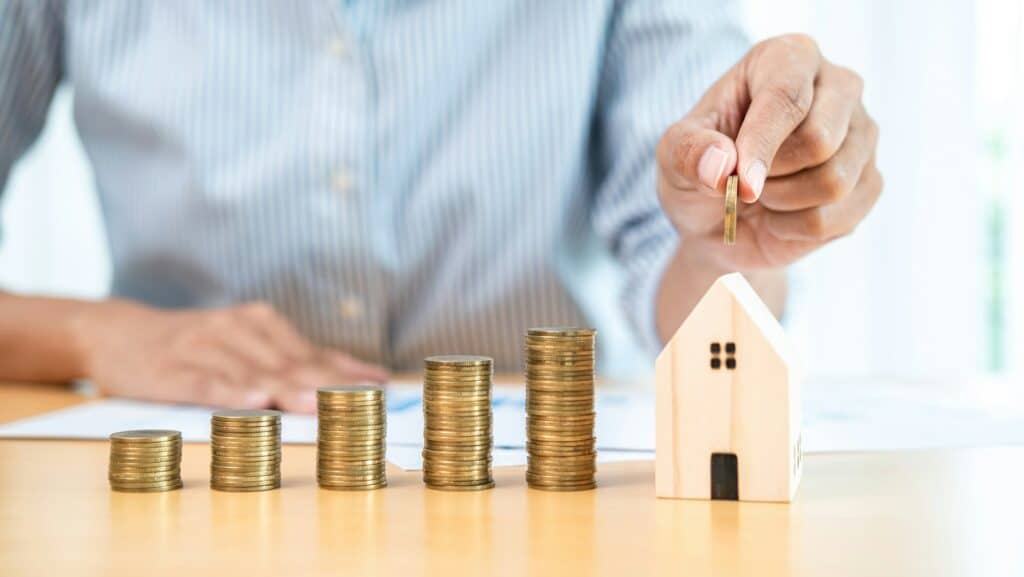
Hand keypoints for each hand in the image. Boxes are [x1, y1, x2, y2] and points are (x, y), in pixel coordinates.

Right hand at [73, 300, 388, 411]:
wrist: (118, 333)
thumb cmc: (196, 346)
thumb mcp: (246, 344)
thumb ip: (293, 361)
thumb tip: (359, 380)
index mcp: (261, 323)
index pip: (313, 352)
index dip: (348, 371)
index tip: (381, 389)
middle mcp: (237, 329)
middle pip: (290, 363)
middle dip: (327, 385)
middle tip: (358, 403)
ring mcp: (204, 347)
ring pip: (253, 372)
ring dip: (286, 390)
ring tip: (316, 406)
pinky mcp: (172, 369)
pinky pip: (205, 383)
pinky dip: (229, 393)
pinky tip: (251, 403)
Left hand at [656, 34, 881, 271]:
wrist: (718, 221)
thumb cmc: (701, 170)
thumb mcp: (672, 156)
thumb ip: (688, 152)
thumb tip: (721, 164)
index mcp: (787, 58)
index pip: (787, 95)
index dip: (762, 144)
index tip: (740, 183)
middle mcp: (837, 86)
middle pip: (819, 141)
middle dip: (770, 175)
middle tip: (743, 178)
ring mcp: (861, 134)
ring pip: (833, 183)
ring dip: (781, 203)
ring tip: (763, 192)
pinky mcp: (870, 182)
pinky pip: (834, 220)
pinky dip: (793, 229)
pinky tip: (782, 214)